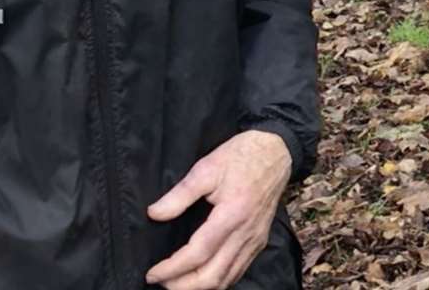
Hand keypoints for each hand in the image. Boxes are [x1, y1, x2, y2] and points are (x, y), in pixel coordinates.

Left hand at [145, 130, 292, 288]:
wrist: (276, 151)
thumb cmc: (242, 156)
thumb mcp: (207, 167)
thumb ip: (180, 194)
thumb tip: (155, 214)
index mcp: (232, 215)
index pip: (198, 254)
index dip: (172, 269)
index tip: (152, 273)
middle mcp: (245, 233)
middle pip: (213, 276)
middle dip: (183, 286)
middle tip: (160, 281)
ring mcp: (255, 239)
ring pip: (226, 279)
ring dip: (199, 287)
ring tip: (176, 282)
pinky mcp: (259, 240)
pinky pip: (238, 271)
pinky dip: (218, 281)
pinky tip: (202, 277)